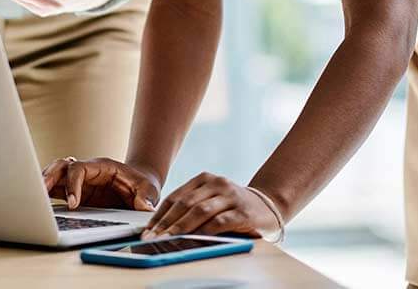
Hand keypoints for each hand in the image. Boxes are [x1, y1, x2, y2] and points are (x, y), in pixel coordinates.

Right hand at [41, 156, 159, 210]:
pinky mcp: (75, 192)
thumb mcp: (149, 189)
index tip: (73, 204)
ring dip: (44, 183)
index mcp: (102, 167)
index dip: (73, 184)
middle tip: (40, 193)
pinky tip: (39, 205)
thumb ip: (145, 197)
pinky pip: (56, 189)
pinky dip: (46, 194)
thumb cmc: (142, 184)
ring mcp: (80, 181)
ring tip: (34, 199)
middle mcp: (87, 171)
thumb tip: (143, 208)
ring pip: (55, 174)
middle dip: (49, 177)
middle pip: (62, 166)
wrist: (140, 185)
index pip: (80, 169)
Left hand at [141, 172, 278, 240]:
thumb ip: (191, 208)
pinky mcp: (243, 212)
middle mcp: (216, 183)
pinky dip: (205, 230)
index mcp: (204, 179)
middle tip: (153, 237)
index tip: (148, 230)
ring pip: (200, 211)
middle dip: (166, 222)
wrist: (269, 205)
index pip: (176, 197)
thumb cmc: (233, 206)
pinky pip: (220, 221)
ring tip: (168, 239)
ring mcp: (230, 196)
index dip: (160, 214)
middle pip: (185, 203)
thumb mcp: (211, 200)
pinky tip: (194, 238)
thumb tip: (163, 228)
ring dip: (181, 227)